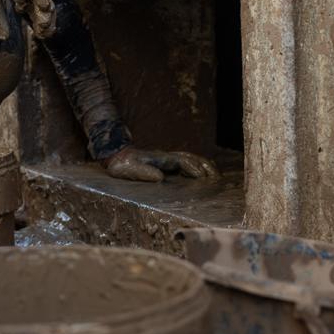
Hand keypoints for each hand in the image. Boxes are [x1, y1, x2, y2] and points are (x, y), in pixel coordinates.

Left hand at [101, 146, 218, 182]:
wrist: (116, 156)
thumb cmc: (123, 165)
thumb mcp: (131, 169)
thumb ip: (144, 173)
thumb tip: (159, 177)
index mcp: (162, 159)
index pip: (183, 161)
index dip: (194, 168)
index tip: (203, 177)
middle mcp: (167, 157)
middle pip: (192, 159)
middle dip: (205, 166)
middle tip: (217, 177)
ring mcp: (167, 160)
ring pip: (190, 160)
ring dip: (203, 166)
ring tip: (215, 175)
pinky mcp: (165, 164)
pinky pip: (185, 164)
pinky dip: (196, 168)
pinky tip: (201, 175)